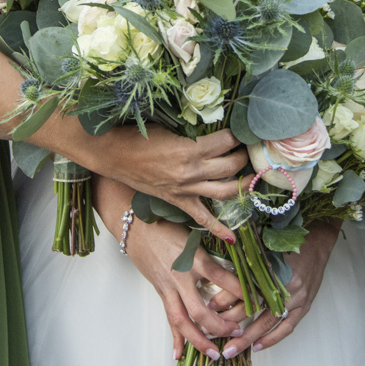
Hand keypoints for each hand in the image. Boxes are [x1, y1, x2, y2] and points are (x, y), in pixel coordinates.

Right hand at [90, 126, 246, 240]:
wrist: (114, 155)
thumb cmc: (139, 136)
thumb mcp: (170, 127)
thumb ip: (193, 132)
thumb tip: (214, 129)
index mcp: (191, 149)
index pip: (227, 140)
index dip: (237, 134)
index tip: (241, 130)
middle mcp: (193, 171)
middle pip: (231, 165)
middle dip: (242, 156)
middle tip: (246, 149)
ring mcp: (187, 189)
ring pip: (225, 191)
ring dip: (242, 183)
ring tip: (250, 176)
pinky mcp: (179, 201)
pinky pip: (202, 218)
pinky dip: (218, 229)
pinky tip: (232, 238)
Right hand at [123, 218, 247, 361]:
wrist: (135, 227)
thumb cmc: (166, 224)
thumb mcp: (194, 232)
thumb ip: (214, 244)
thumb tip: (238, 248)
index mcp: (195, 258)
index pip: (222, 278)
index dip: (241, 291)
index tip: (257, 300)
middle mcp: (182, 276)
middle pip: (201, 310)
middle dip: (220, 326)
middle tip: (238, 332)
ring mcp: (169, 287)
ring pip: (183, 320)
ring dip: (199, 341)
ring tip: (214, 354)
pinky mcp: (160, 292)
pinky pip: (169, 318)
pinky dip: (175, 337)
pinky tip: (179, 355)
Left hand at [223, 221, 339, 357]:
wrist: (316, 242)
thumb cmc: (288, 243)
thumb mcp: (264, 248)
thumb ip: (245, 263)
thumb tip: (221, 279)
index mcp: (271, 268)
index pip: (243, 288)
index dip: (224, 299)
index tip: (208, 308)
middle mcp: (283, 285)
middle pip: (253, 309)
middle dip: (231, 324)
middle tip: (212, 335)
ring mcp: (296, 297)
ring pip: (268, 323)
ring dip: (248, 338)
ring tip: (231, 350)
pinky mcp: (304, 305)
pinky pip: (287, 327)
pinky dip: (272, 339)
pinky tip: (257, 347)